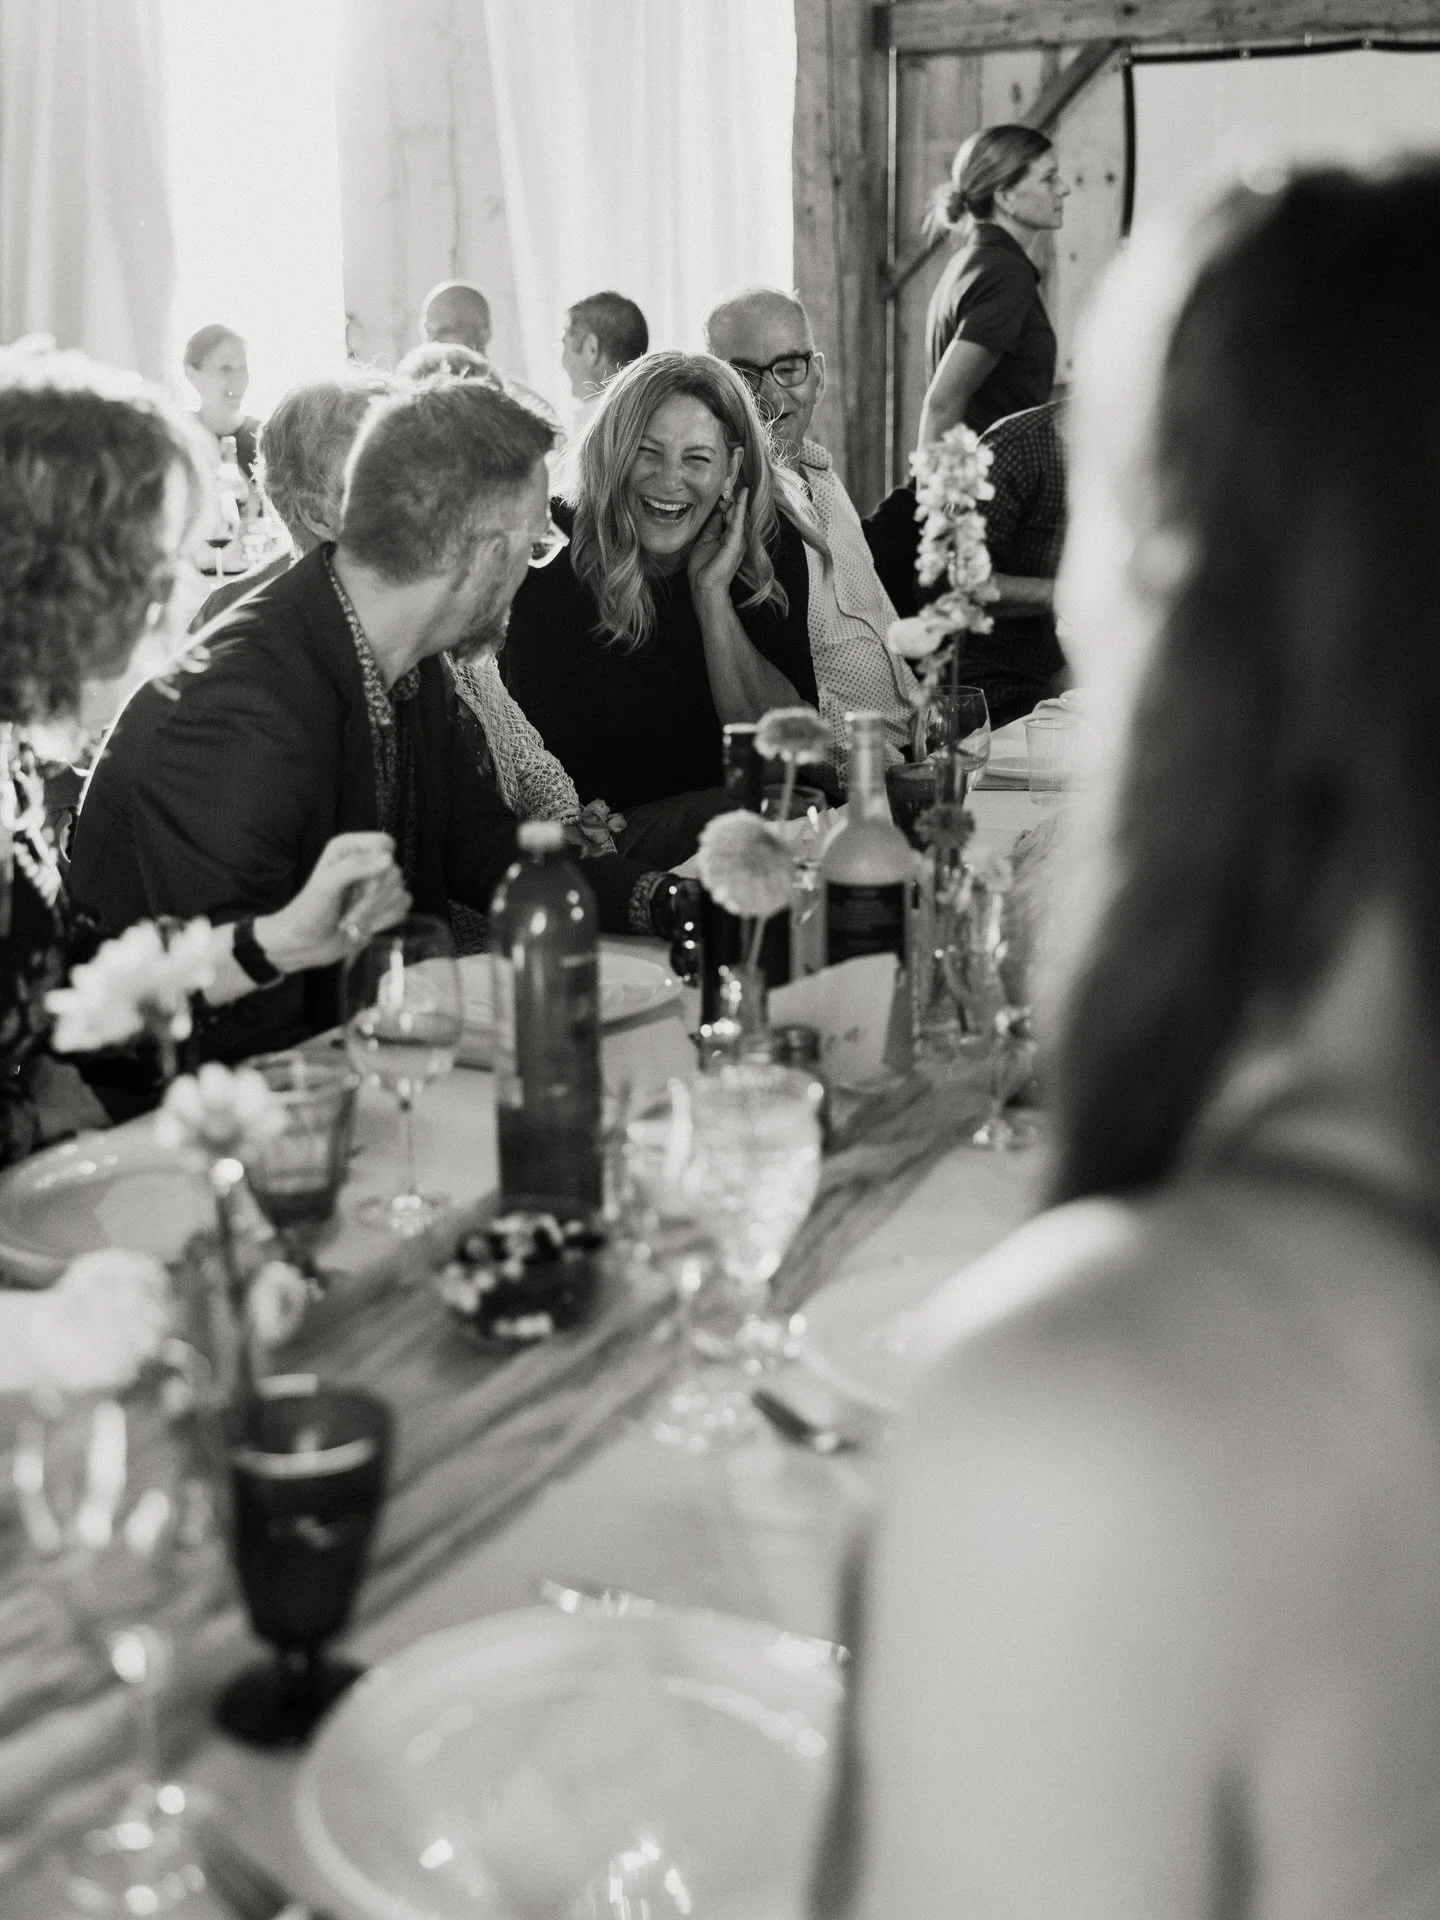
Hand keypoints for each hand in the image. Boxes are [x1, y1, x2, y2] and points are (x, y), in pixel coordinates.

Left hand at [253, 833, 409, 974]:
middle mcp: (364, 864)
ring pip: (399, 892)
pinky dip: (385, 920)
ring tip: (350, 921)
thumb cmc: (308, 912)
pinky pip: (402, 907)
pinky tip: (365, 926)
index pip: (384, 844)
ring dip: (374, 912)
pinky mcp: (384, 906)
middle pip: (394, 872)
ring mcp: (375, 886)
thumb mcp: (326, 884)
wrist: (305, 945)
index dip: (379, 864)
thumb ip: (355, 866)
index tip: (363, 884)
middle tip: (348, 911)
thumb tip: (388, 859)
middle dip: (372, 898)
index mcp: (349, 849)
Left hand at [686, 485, 748, 606]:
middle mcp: (736, 537)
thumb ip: (713, 526)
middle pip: (736, 513)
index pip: (730, 515)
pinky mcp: (736, 541)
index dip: (728, 501)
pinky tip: (742, 493)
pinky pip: (738, 520)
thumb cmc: (703, 568)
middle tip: (733, 476)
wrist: (704, 586)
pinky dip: (740, 506)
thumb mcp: (705, 540)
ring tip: (738, 479)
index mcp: (729, 538)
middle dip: (735, 496)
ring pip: (738, 514)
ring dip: (738, 497)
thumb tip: (717, 511)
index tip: (726, 485)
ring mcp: (738, 539)